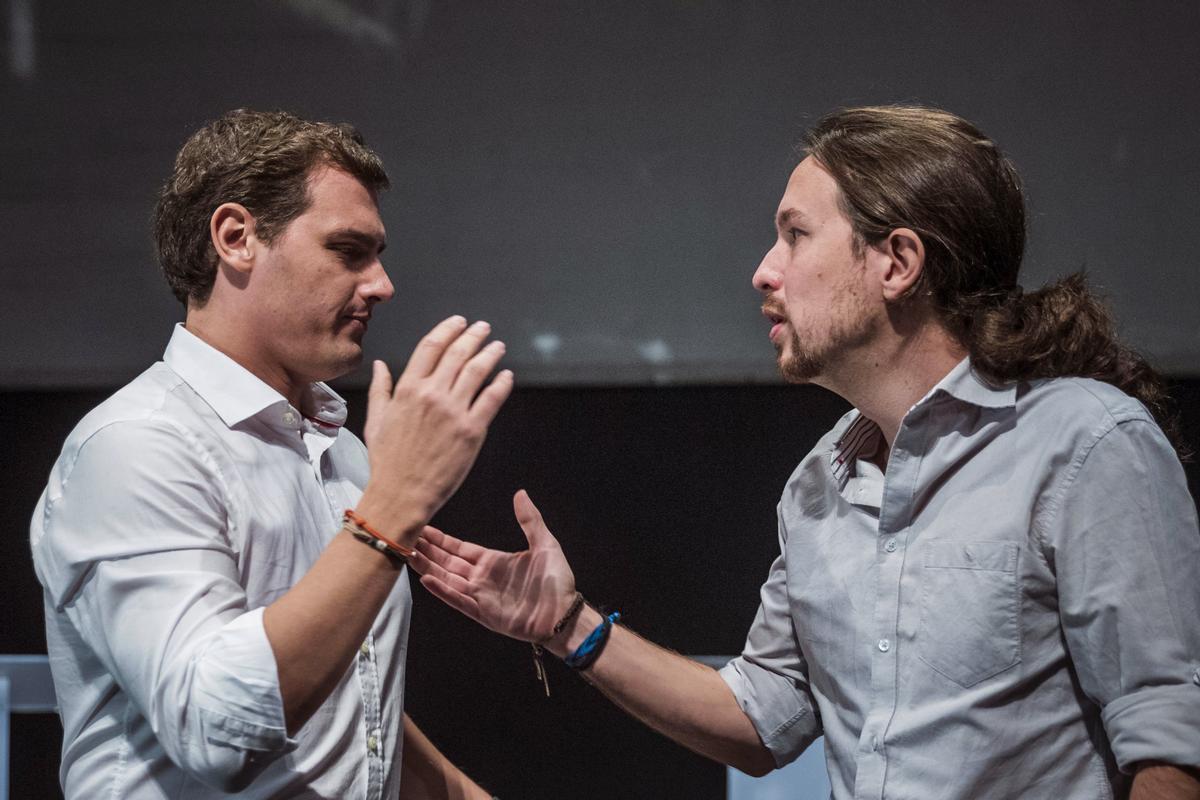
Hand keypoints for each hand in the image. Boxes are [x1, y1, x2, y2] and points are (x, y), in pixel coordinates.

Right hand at [358, 316, 512, 536]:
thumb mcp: (376, 420)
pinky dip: (502, 384)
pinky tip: (507, 376)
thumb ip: (381, 389)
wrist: (400, 494)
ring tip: (498, 347)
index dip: (448, 329)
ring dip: (490, 354)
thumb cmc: (387, 461)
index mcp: (408, 389)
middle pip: (458, 353)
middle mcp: (432, 394)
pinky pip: (492, 399)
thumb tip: (381, 365)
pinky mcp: (472, 430)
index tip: (459, 322)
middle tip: (484, 328)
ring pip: (478, 371)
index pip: (431, 346)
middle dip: (473, 336)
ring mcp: (453, 411)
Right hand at [411, 490, 577, 643]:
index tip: (423, 528)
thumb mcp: (544, 544)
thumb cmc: (557, 581)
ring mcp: (481, 597)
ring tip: (408, 554)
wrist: (565, 613)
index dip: (441, 539)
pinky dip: (443, 591)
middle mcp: (482, 579)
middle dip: (427, 550)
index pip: (460, 548)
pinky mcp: (484, 614)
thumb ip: (530, 520)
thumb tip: (520, 493)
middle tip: (405, 537)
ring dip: (428, 568)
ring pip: (447, 580)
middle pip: (448, 562)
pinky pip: (459, 601)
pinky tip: (427, 579)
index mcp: (493, 562)